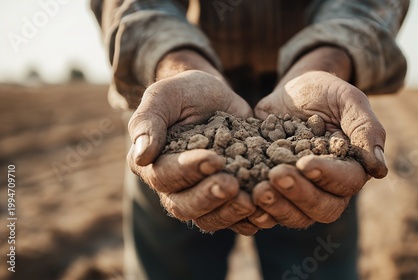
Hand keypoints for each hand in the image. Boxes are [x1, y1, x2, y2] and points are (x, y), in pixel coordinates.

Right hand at [127, 50, 257, 234]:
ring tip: (251, 200)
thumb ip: (148, 122)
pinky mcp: (226, 198)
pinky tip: (264, 211)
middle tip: (232, 185)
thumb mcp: (164, 96)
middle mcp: (172, 187)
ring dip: (229, 213)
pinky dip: (248, 220)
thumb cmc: (185, 93)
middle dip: (209, 197)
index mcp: (151, 164)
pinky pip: (234, 220)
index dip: (188, 171)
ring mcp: (200, 195)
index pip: (165, 176)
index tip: (214, 159)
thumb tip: (141, 156)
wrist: (215, 97)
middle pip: (184, 206)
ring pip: (209, 219)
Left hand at [249, 47, 386, 228]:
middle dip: (299, 195)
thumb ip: (365, 129)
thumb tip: (379, 169)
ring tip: (256, 189)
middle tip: (274, 177)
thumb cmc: (324, 91)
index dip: (327, 177)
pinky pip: (268, 211)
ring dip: (276, 207)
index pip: (346, 183)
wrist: (291, 90)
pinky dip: (256, 211)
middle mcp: (327, 186)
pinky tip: (243, 198)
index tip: (305, 163)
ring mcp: (299, 191)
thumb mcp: (347, 99)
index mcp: (351, 167)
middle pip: (321, 208)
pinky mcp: (274, 189)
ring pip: (295, 216)